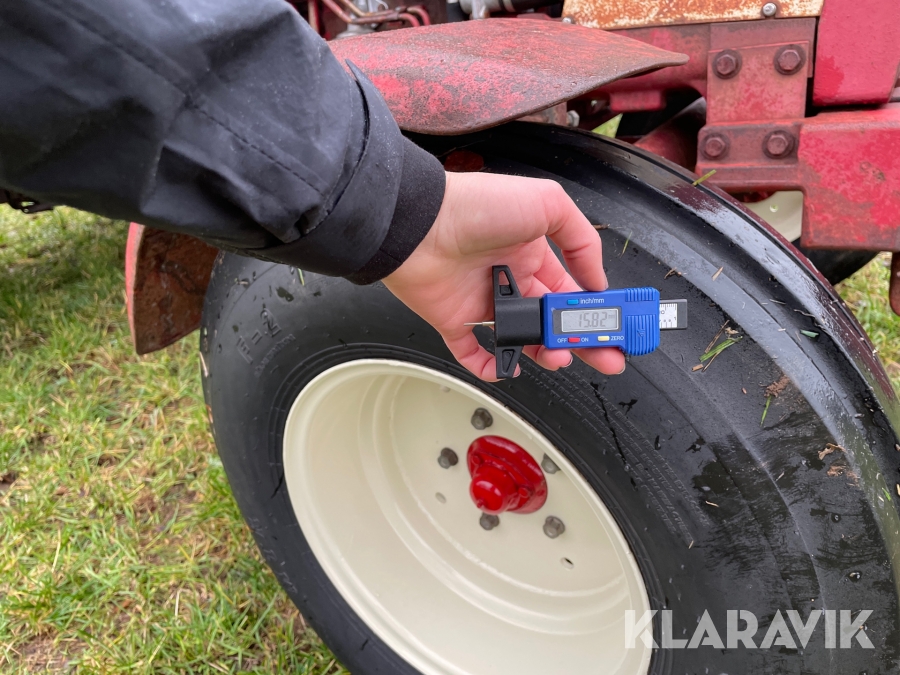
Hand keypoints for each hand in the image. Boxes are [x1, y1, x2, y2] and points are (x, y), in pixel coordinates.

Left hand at [383, 171, 626, 380]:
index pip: (573, 289)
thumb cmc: (477, 205)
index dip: (597, 310)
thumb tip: (596, 279)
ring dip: (546, 354)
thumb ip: (581, 239)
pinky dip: (492, 366)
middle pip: (553, 320)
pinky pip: (474, 353)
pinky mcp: (455, 321)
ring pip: (523, 339)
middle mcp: (510, 278)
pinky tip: (509, 369)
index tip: (617, 328)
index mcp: (533, 253)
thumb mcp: (547, 202)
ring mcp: (484, 302)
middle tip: (605, 358)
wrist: (421, 223)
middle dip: (583, 341)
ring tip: (559, 357)